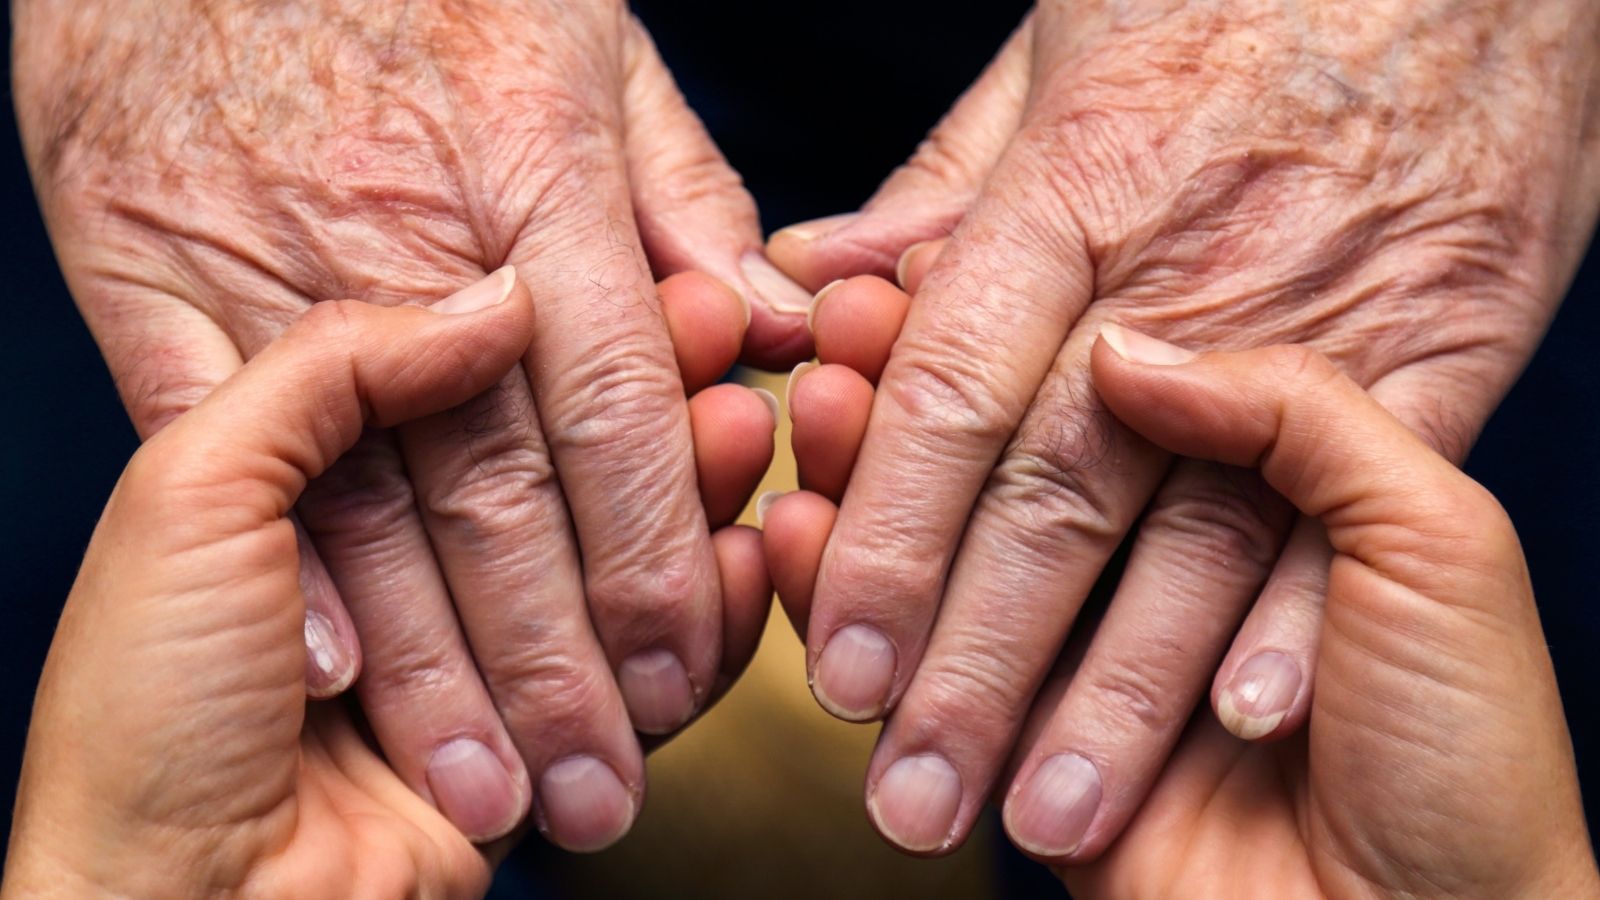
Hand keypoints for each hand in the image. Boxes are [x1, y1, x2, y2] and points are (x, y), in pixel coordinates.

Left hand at [0, 274, 760, 894]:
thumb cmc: (147, 714)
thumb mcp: (193, 497)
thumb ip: (332, 371)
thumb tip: (495, 303)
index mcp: (319, 465)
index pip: (479, 372)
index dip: (578, 329)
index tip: (667, 292)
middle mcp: (410, 539)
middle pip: (566, 455)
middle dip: (654, 411)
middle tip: (731, 358)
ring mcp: (486, 637)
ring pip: (619, 545)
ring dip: (694, 496)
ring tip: (747, 437)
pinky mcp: (544, 724)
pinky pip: (649, 660)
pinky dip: (708, 613)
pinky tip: (746, 554)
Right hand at [12, 0, 801, 847]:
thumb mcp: (590, 48)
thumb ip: (681, 198)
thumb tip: (759, 327)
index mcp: (535, 170)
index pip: (613, 403)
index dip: (651, 551)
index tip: (683, 665)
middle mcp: (408, 232)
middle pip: (500, 484)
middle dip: (557, 657)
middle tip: (600, 782)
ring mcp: (267, 256)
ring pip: (368, 494)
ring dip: (435, 661)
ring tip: (490, 780)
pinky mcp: (147, 273)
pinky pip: (208, 435)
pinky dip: (279, 554)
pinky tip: (339, 673)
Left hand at [763, 0, 1599, 858]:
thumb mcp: (1060, 57)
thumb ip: (940, 189)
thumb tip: (817, 279)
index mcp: (1074, 192)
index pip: (952, 396)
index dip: (889, 542)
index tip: (841, 667)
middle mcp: (1187, 268)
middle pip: (1056, 495)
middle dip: (978, 663)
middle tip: (916, 796)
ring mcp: (1320, 314)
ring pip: (1197, 529)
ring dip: (1120, 689)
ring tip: (1049, 810)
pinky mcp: (1442, 344)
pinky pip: (1360, 493)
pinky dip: (1301, 611)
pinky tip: (1241, 722)